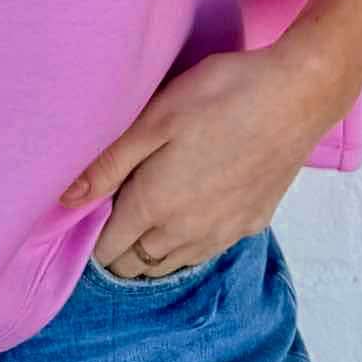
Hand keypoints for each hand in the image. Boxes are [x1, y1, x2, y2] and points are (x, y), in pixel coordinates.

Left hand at [56, 42, 350, 277]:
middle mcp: (186, 232)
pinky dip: (186, 247)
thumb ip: (108, 164)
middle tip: (108, 218)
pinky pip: (205, 252)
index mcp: (154, 206)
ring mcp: (222, 233)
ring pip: (170, 265)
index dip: (89, 240)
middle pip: (135, 266)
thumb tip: (66, 201)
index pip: (107, 251)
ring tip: (139, 224)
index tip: (83, 220)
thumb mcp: (154, 118)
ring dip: (149, 255)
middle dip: (116, 252)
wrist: (295, 96)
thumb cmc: (220, 96)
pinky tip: (186, 219)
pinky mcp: (250, 224)